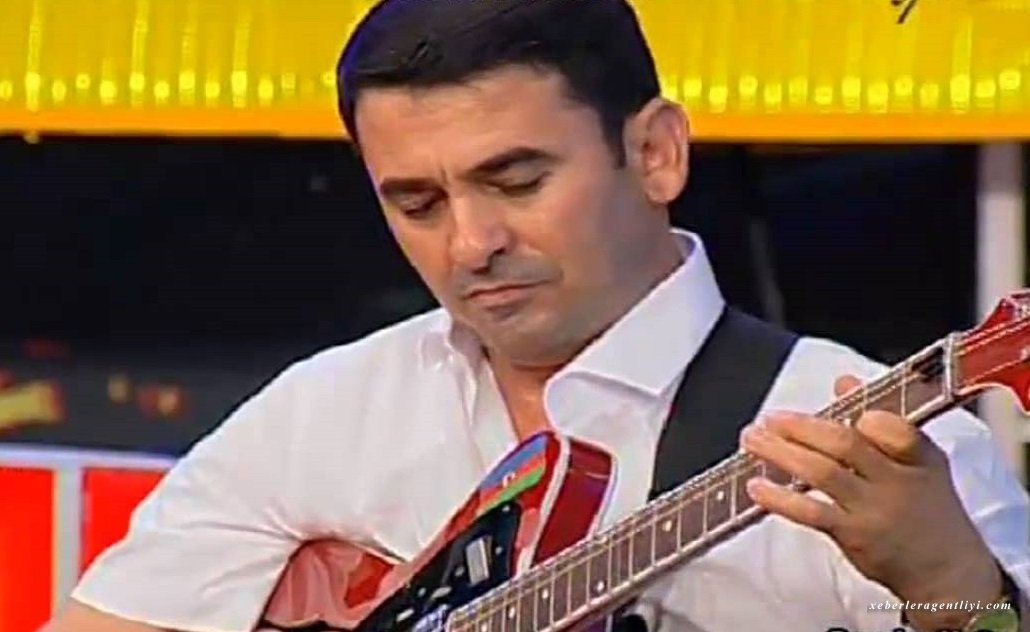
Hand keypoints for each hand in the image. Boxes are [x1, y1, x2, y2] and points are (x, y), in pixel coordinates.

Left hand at [739, 374, 1001, 630]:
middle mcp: (896, 481)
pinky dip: (780, 498)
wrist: (948, 573)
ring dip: (781, 453)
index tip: (836, 401)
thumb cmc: (927, 510)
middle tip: (769, 418)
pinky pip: (811, 513)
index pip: (894, 427)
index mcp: (917, 456)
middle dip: (802, 426)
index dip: (864, 414)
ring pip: (823, 473)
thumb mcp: (919, 461)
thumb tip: (844, 382)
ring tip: (752, 439)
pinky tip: (757, 487)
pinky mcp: (853, 535)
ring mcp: (873, 509)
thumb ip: (881, 419)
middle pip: (845, 444)